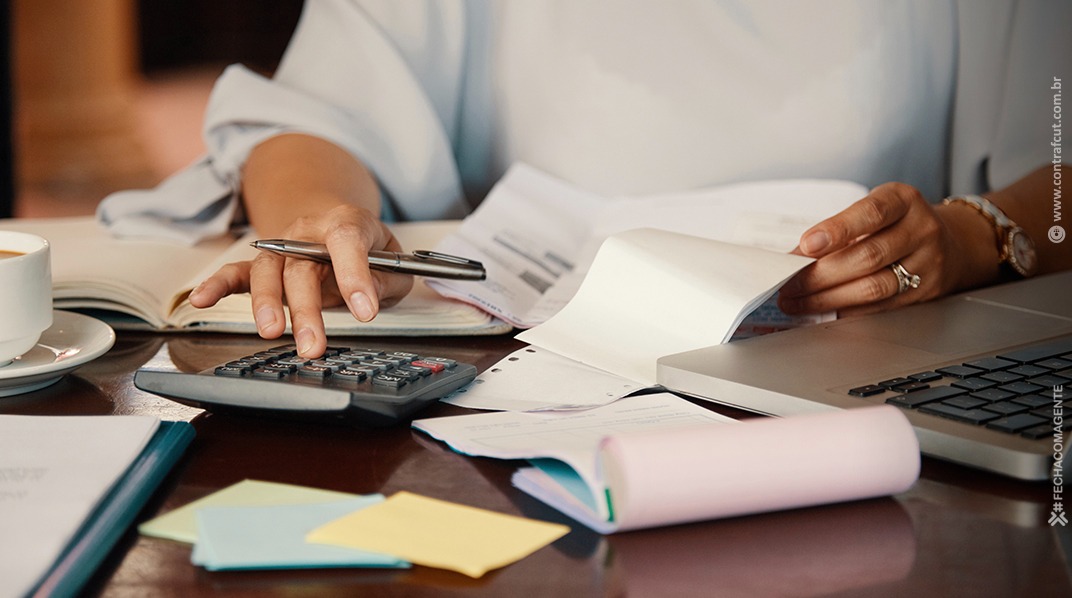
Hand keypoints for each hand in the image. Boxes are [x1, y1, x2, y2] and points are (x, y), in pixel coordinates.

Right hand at [188, 204, 413, 357]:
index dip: (355, 275)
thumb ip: (386, 279)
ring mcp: (282, 247)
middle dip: (307, 308)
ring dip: (268, 304)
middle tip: (314, 344)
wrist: (340, 228)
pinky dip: (216, 285)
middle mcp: (308, 232)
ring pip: (268, 272)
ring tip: (272, 333)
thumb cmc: (370, 250)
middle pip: (301, 265)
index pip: (347, 241)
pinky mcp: (263, 265)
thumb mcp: (395, 263)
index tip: (365, 311)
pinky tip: (201, 300)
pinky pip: (236, 273)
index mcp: (346, 223)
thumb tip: (367, 298)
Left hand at [777, 182, 992, 317]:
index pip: (871, 213)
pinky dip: (847, 311)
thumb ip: (838, 229)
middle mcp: (921, 230)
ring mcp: (927, 264)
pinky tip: (823, 311)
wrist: (952, 243)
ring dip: (828, 299)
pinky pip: (880, 307)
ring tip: (797, 302)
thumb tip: (793, 258)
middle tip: (788, 284)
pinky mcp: (925, 293)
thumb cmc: (897, 223)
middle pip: (868, 256)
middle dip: (821, 274)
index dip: (838, 229)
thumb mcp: (874, 210)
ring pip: (874, 287)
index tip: (807, 244)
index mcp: (904, 200)